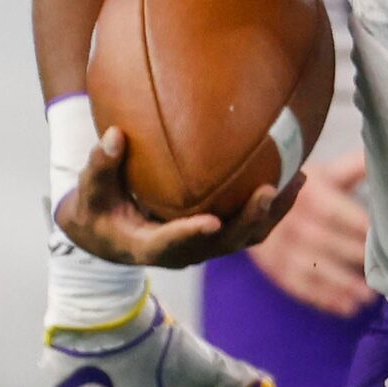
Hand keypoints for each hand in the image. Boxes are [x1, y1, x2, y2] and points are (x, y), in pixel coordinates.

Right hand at [42, 297, 275, 386]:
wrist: (106, 316)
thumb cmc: (159, 344)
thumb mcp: (204, 360)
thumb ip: (236, 378)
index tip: (173, 370)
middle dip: (142, 384)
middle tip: (150, 351)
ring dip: (112, 373)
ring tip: (125, 341)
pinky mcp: (55, 374)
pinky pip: (74, 369)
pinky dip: (86, 358)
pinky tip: (101, 336)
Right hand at [53, 125, 301, 269]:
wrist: (108, 232)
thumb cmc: (96, 209)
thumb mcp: (88, 192)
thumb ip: (100, 166)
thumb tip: (114, 135)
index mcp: (149, 246)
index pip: (172, 243)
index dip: (192, 234)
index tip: (211, 221)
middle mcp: (184, 251)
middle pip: (225, 243)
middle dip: (249, 219)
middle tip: (269, 190)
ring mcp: (206, 245)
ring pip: (248, 236)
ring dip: (274, 212)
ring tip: (298, 178)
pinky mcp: (219, 235)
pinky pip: (253, 224)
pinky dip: (275, 205)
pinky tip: (295, 173)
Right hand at [248, 153, 374, 317]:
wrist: (250, 199)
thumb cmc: (302, 186)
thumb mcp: (325, 172)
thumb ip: (354, 167)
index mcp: (306, 193)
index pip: (336, 212)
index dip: (361, 227)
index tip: (387, 239)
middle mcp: (290, 221)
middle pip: (326, 242)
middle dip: (356, 258)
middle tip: (386, 272)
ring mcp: (279, 247)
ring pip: (312, 268)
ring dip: (341, 285)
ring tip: (369, 297)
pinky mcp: (273, 268)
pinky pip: (299, 286)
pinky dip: (323, 299)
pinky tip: (346, 309)